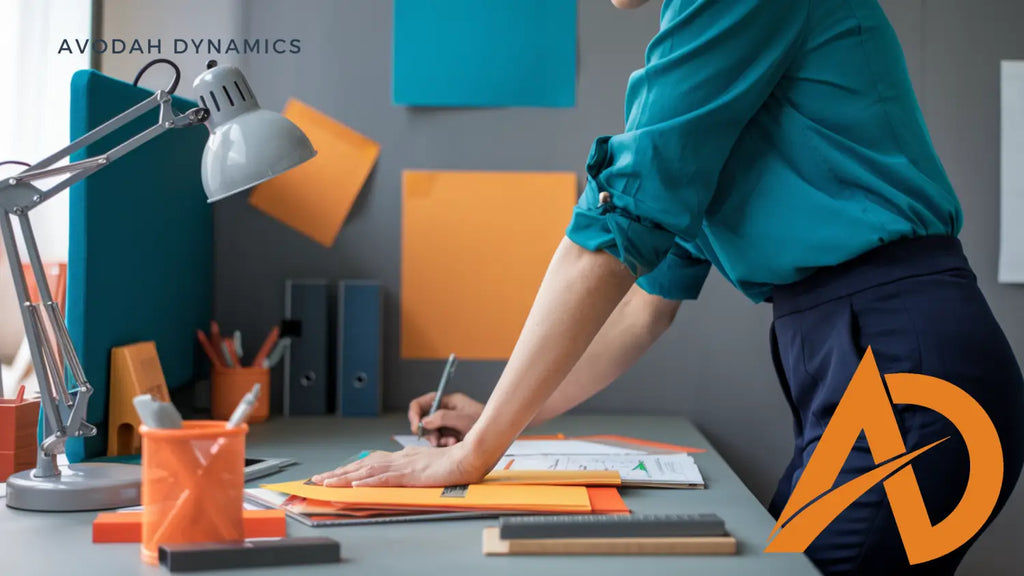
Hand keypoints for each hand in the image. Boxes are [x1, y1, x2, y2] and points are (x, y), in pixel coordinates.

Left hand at [310, 444, 484, 487]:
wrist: (471, 456)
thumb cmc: (456, 461)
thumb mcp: (430, 464)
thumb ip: (415, 467)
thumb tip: (402, 472)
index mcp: (404, 456)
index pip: (371, 461)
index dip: (351, 467)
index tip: (334, 473)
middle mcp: (400, 458)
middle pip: (364, 463)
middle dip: (339, 471)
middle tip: (319, 479)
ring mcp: (405, 465)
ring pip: (369, 470)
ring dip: (346, 476)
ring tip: (328, 482)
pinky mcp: (412, 474)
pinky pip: (386, 477)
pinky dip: (369, 480)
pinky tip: (356, 484)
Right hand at [407, 392, 483, 446]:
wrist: (500, 435)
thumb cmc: (486, 423)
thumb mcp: (463, 419)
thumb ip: (443, 418)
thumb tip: (425, 421)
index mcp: (448, 401)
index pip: (422, 403)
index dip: (415, 413)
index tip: (416, 426)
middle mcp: (446, 411)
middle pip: (424, 420)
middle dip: (428, 432)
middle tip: (437, 440)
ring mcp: (448, 424)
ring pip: (431, 433)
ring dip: (438, 440)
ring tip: (452, 443)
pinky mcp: (451, 435)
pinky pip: (440, 441)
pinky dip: (444, 445)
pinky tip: (455, 445)